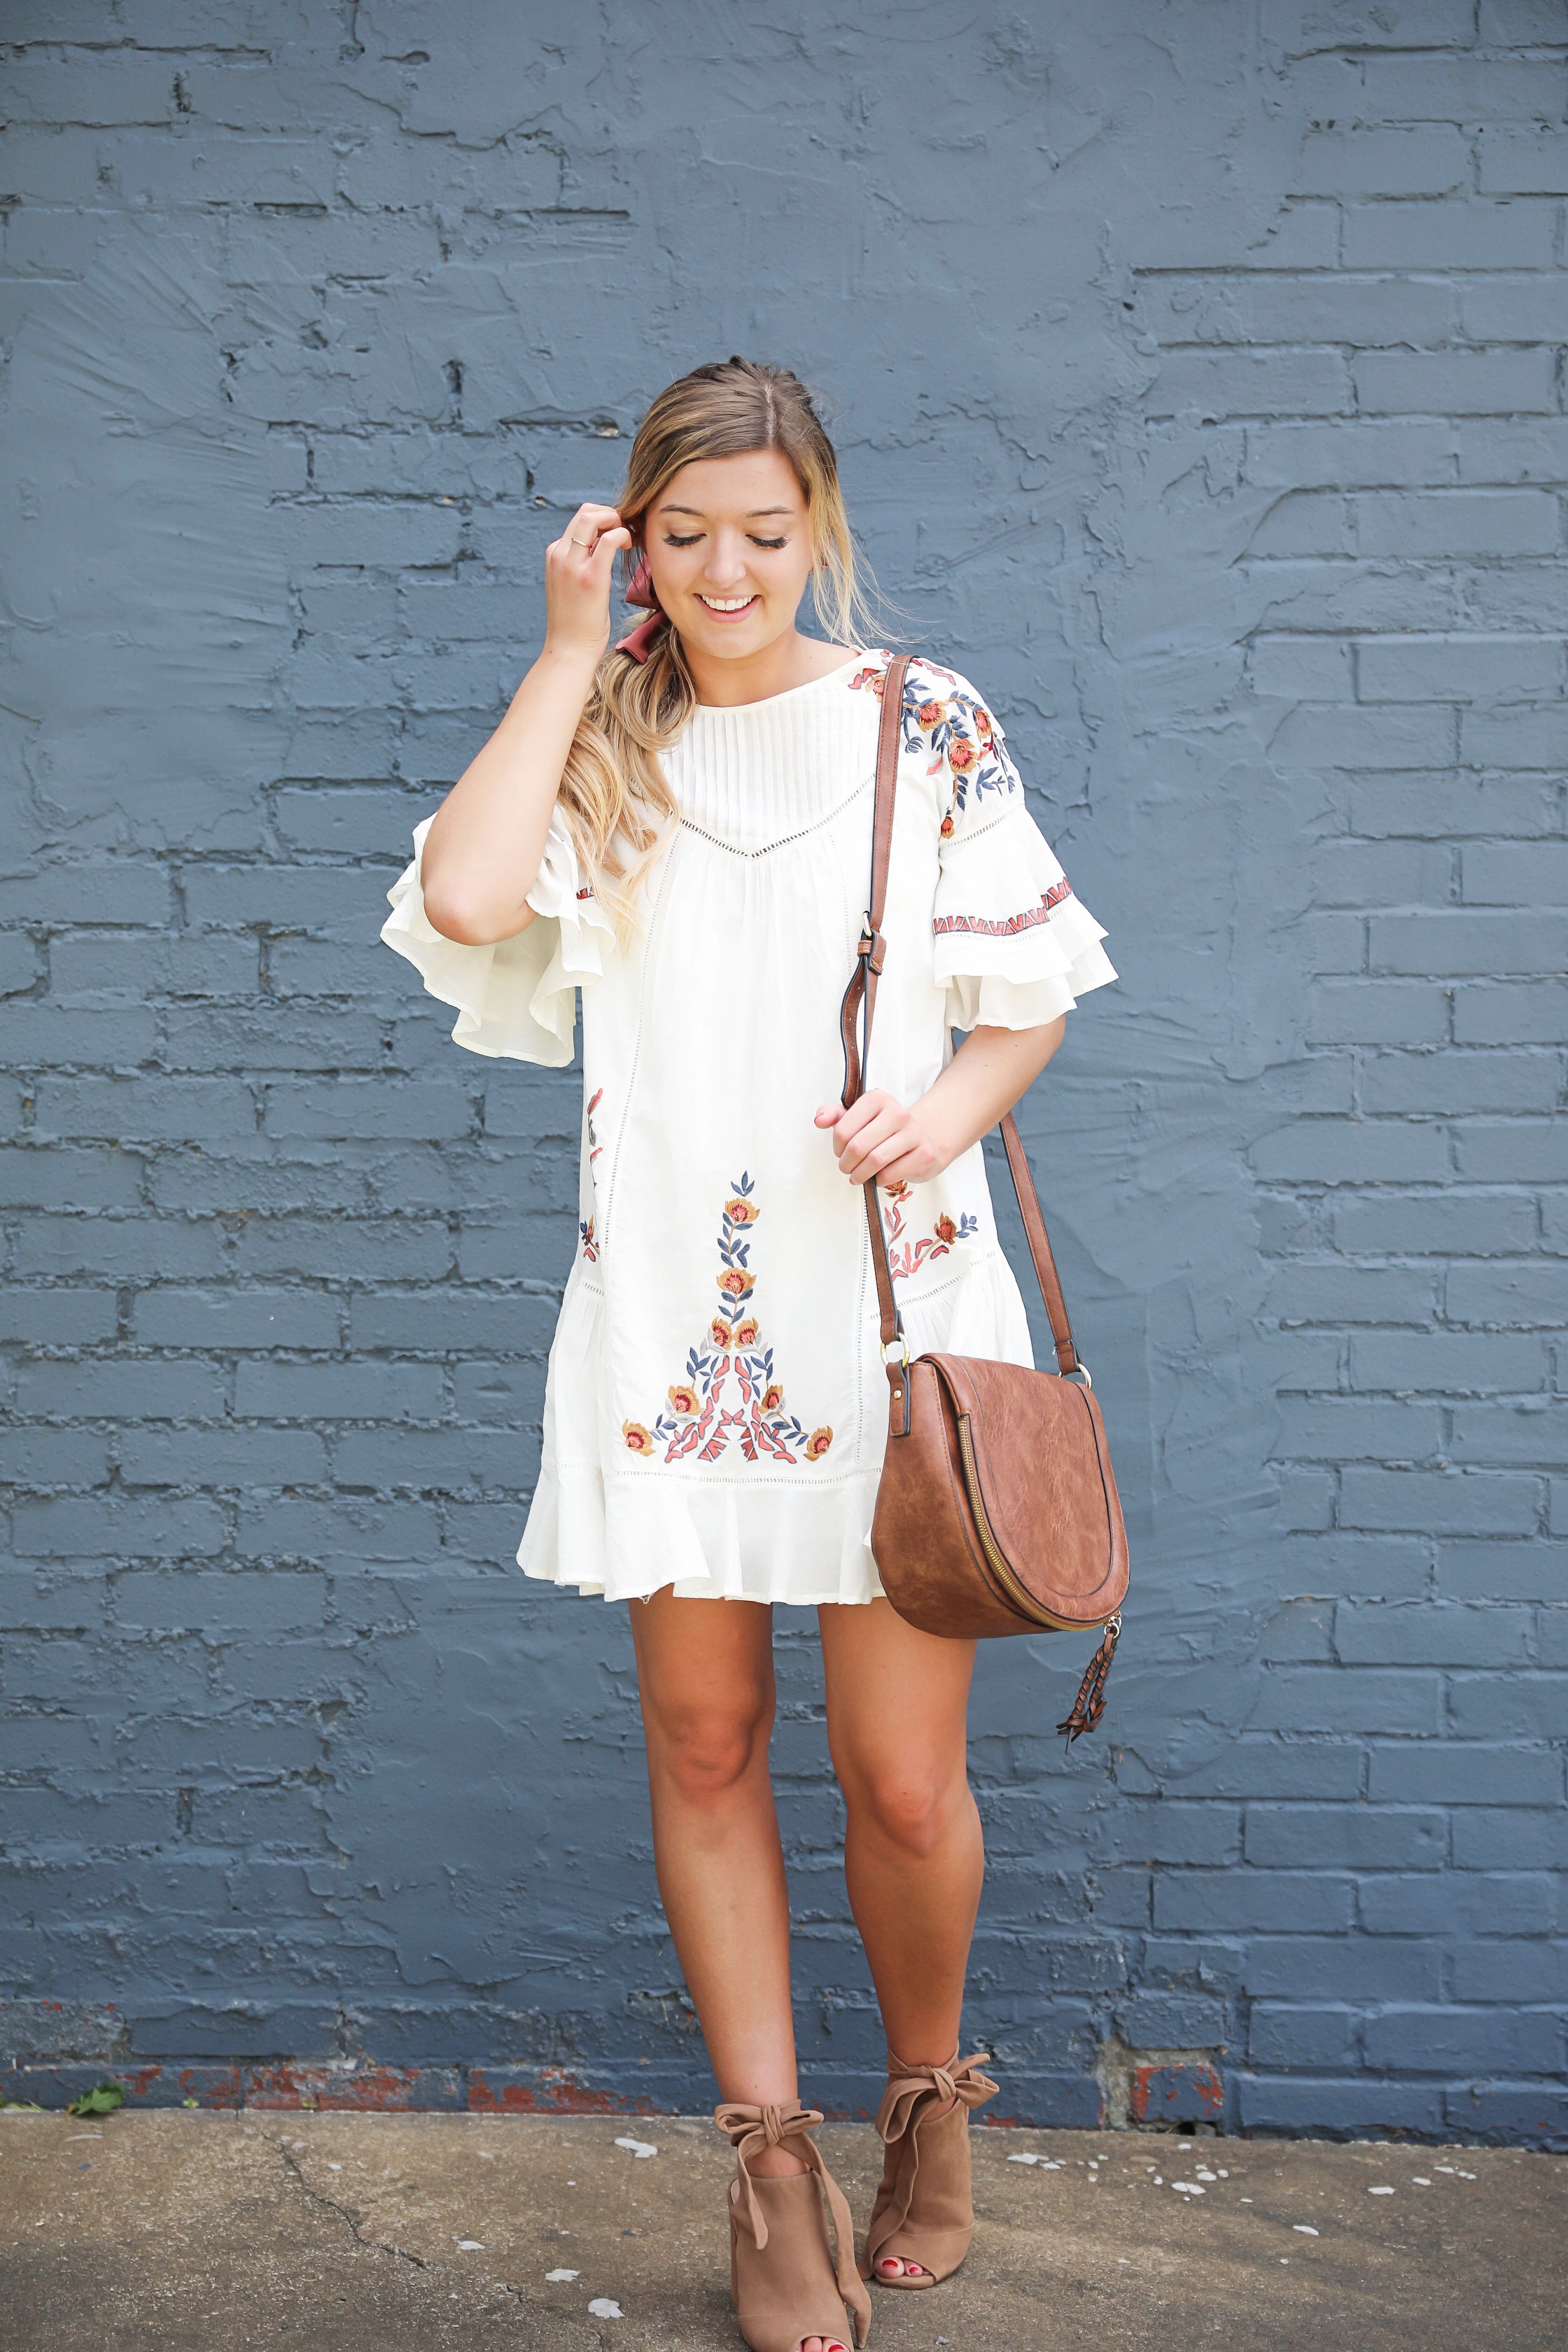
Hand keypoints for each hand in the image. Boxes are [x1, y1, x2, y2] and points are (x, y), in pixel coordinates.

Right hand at [543, 502, 633, 659]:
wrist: (568, 650)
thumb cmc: (575, 623)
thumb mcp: (571, 585)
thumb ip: (580, 563)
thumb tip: (602, 547)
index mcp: (554, 555)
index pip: (578, 519)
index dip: (602, 518)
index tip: (617, 531)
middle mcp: (559, 555)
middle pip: (585, 511)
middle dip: (610, 514)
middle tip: (626, 531)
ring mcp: (572, 564)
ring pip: (593, 517)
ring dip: (617, 521)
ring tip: (628, 539)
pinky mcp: (590, 577)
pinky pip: (609, 539)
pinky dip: (623, 535)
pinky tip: (629, 547)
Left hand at [814, 1088, 949, 1189]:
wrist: (924, 1138)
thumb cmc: (884, 1129)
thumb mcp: (859, 1117)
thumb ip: (835, 1116)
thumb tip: (819, 1120)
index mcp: (877, 1099)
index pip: (843, 1129)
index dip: (836, 1147)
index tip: (840, 1152)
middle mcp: (897, 1112)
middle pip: (857, 1147)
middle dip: (846, 1164)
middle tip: (847, 1168)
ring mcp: (914, 1133)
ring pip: (875, 1160)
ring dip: (860, 1174)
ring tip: (857, 1176)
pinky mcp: (924, 1154)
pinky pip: (891, 1174)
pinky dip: (879, 1180)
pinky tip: (878, 1177)